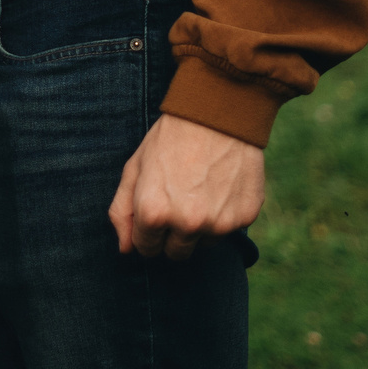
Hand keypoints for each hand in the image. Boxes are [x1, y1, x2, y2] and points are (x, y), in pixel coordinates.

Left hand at [108, 113, 265, 258]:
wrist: (217, 115)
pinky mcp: (244, 217)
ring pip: (203, 243)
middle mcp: (186, 224)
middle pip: (176, 253)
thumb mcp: (134, 168)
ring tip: (200, 189)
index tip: (155, 210)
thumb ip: (122, 211)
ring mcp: (219, 223)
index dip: (148, 230)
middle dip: (173, 234)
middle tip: (178, 200)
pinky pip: (230, 230)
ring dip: (200, 226)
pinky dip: (224, 214)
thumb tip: (124, 250)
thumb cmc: (169, 140)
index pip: (145, 247)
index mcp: (153, 212)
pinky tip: (221, 186)